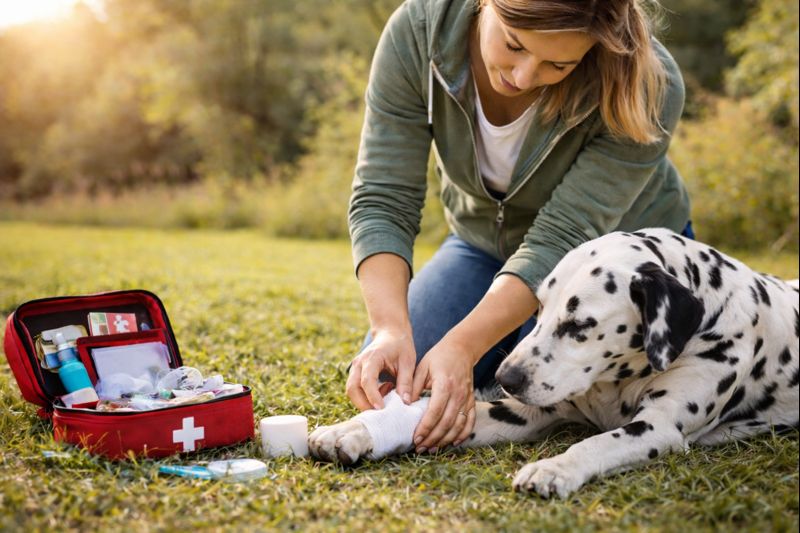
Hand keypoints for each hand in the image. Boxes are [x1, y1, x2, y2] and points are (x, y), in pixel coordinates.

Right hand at [346, 328, 415, 410]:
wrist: (391, 334)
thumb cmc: (400, 346)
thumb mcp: (408, 362)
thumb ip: (406, 382)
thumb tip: (405, 403)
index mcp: (372, 358)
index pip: (367, 380)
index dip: (373, 396)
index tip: (381, 409)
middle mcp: (359, 363)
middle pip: (352, 388)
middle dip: (363, 404)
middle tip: (381, 413)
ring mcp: (355, 369)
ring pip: (351, 391)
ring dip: (365, 401)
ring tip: (387, 396)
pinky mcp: (356, 374)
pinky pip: (356, 390)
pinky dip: (367, 396)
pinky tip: (385, 390)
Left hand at [410, 336, 475, 451]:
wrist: (461, 349)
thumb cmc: (438, 357)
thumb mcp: (422, 368)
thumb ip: (414, 387)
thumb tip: (404, 405)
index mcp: (444, 385)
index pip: (435, 412)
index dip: (425, 427)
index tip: (415, 438)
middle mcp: (458, 394)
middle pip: (446, 423)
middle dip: (433, 439)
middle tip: (420, 448)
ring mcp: (467, 398)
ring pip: (458, 426)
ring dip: (445, 440)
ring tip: (432, 449)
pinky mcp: (471, 401)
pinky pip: (470, 422)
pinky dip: (463, 435)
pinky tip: (453, 443)